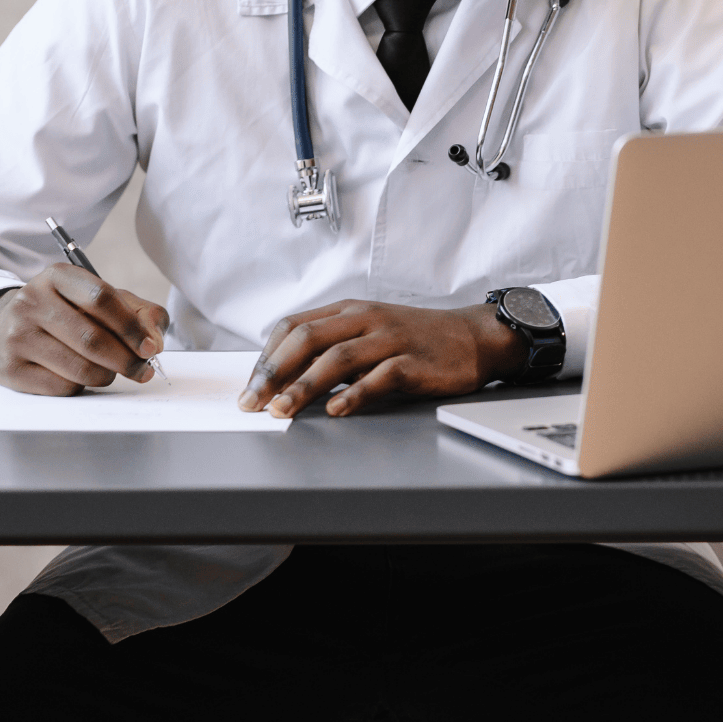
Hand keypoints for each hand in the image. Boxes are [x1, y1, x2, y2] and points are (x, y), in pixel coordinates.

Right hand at [0, 263, 169, 395]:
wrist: (2, 327)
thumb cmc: (66, 313)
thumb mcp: (100, 300)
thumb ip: (139, 313)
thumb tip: (154, 342)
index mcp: (58, 276)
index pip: (101, 298)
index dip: (132, 326)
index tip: (151, 348)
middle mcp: (31, 301)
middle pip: (92, 338)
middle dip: (126, 360)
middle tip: (142, 370)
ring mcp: (16, 335)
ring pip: (79, 368)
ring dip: (106, 376)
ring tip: (109, 372)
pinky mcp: (10, 369)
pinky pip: (61, 387)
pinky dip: (81, 387)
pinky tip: (79, 377)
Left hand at [238, 301, 526, 418]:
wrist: (472, 337)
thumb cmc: (416, 339)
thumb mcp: (369, 332)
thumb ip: (331, 347)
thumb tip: (284, 377)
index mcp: (349, 310)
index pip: (293, 326)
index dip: (266, 357)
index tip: (249, 387)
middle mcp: (365, 319)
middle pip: (307, 339)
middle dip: (273, 372)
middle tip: (252, 402)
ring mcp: (390, 338)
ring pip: (336, 358)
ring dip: (303, 386)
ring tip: (282, 411)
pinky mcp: (413, 361)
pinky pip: (378, 377)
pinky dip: (353, 394)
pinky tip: (336, 410)